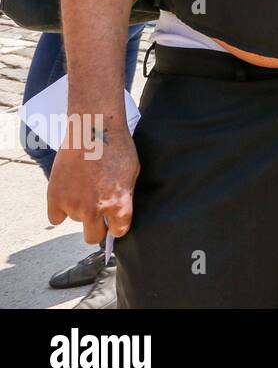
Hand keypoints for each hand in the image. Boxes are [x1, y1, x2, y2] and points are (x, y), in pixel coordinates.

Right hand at [47, 118, 138, 244]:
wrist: (93, 130)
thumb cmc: (117, 148)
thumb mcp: (132, 174)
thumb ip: (124, 197)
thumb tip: (118, 212)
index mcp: (118, 205)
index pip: (118, 231)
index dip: (117, 227)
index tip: (114, 223)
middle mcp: (94, 210)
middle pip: (93, 237)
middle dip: (97, 229)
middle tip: (98, 215)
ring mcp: (73, 205)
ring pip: (76, 220)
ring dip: (80, 210)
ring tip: (85, 188)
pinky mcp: (55, 197)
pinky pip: (55, 218)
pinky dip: (60, 210)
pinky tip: (68, 196)